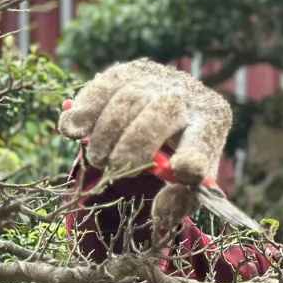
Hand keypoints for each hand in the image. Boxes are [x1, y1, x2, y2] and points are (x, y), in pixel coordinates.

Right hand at [58, 58, 232, 224]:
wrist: (170, 115)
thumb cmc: (181, 157)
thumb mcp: (190, 184)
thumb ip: (180, 202)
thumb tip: (162, 210)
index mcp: (212, 122)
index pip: (204, 139)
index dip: (194, 155)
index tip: (184, 171)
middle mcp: (188, 94)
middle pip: (162, 112)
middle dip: (134, 144)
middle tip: (113, 168)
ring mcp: (156, 78)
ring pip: (128, 99)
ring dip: (106, 133)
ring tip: (98, 159)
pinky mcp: (127, 72)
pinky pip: (102, 88)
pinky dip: (84, 110)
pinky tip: (71, 131)